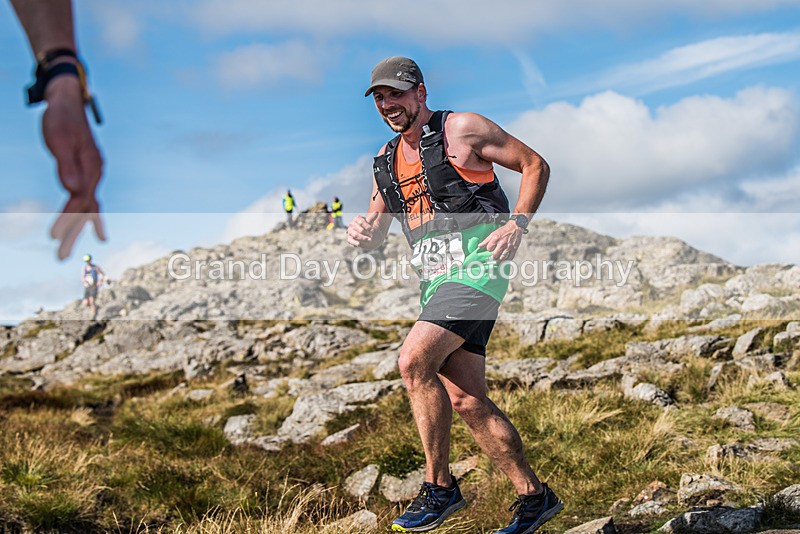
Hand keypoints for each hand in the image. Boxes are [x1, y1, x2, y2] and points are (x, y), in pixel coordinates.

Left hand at [42, 74, 105, 259]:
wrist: (67, 100)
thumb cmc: (61, 118)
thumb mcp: (60, 140)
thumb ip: (67, 166)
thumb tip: (72, 190)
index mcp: (91, 168)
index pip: (79, 201)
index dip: (66, 220)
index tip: (53, 237)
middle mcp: (95, 174)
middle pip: (85, 210)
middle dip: (72, 234)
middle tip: (59, 257)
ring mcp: (92, 173)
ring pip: (87, 206)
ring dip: (78, 228)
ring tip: (72, 249)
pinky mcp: (86, 171)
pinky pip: (88, 198)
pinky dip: (87, 214)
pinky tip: (88, 225)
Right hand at [346, 212, 379, 247]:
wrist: (364, 233)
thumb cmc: (367, 226)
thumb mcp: (370, 222)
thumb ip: (372, 217)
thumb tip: (377, 212)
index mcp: (356, 219)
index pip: (361, 222)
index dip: (367, 226)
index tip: (373, 230)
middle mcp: (351, 224)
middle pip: (359, 229)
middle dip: (366, 233)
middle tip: (372, 236)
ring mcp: (349, 231)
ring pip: (355, 234)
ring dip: (363, 238)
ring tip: (369, 240)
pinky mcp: (348, 238)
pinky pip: (350, 240)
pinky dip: (354, 242)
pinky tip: (359, 244)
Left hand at [479, 221, 524, 260]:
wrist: (515, 227)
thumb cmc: (504, 230)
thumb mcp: (494, 233)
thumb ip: (486, 240)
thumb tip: (480, 246)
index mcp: (496, 238)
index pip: (489, 249)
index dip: (489, 249)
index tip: (490, 249)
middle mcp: (502, 243)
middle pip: (494, 255)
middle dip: (493, 255)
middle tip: (494, 255)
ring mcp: (508, 247)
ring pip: (501, 258)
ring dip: (499, 260)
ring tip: (497, 259)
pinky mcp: (514, 249)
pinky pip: (510, 258)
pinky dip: (506, 260)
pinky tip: (504, 260)